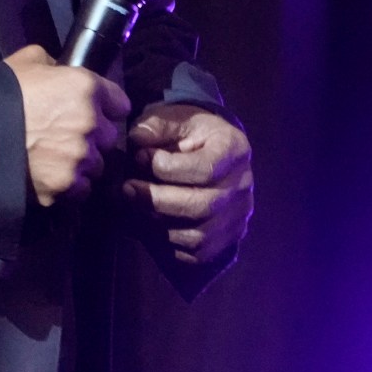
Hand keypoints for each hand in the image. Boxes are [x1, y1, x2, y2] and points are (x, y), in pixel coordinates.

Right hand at [4, 45, 129, 207]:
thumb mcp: (27, 61)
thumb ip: (54, 66)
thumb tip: (60, 72)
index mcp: (86, 89)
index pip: (119, 102)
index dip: (106, 107)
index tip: (94, 111)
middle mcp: (92, 124)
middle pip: (109, 137)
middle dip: (92, 137)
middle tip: (66, 137)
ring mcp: (79, 159)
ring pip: (96, 166)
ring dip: (81, 163)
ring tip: (55, 159)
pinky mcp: (64, 187)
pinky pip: (79, 190)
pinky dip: (68, 187)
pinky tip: (48, 177)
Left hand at [122, 104, 252, 266]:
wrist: (212, 152)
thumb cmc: (191, 135)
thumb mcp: (177, 119)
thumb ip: (157, 126)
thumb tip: (137, 140)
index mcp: (235, 150)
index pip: (206, 169)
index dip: (168, 168)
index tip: (139, 157)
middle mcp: (243, 185)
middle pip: (202, 206)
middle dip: (158, 200)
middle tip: (128, 188)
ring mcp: (238, 215)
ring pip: (199, 235)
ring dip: (160, 224)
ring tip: (137, 206)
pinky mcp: (228, 237)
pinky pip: (197, 253)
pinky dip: (170, 244)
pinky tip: (151, 223)